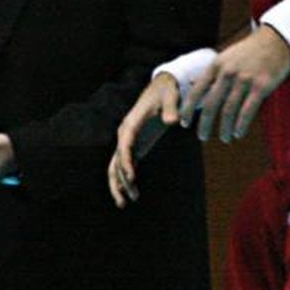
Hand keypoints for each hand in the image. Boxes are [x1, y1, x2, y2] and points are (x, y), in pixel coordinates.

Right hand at [109, 74, 181, 207]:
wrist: (163, 86)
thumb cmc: (166, 90)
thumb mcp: (170, 96)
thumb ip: (171, 108)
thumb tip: (172, 122)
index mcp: (132, 122)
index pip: (125, 144)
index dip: (126, 161)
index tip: (131, 176)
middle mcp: (125, 132)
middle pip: (116, 159)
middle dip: (119, 180)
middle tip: (126, 199)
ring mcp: (129, 140)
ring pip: (116, 166)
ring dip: (119, 184)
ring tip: (123, 204)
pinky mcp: (136, 145)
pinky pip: (126, 165)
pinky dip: (126, 180)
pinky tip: (130, 195)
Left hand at [181, 26, 289, 144]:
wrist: (275, 40)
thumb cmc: (248, 51)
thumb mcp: (225, 57)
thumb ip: (211, 73)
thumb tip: (192, 85)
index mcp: (216, 66)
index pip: (197, 91)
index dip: (188, 109)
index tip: (184, 123)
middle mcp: (227, 73)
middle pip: (210, 105)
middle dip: (204, 124)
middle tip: (202, 137)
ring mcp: (244, 80)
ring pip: (228, 111)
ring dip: (224, 128)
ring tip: (224, 138)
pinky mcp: (261, 86)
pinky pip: (247, 111)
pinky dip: (241, 125)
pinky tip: (238, 133)